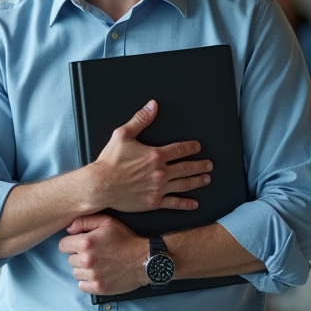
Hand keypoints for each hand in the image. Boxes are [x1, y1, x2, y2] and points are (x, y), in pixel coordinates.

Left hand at [59, 214, 148, 295]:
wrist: (144, 259)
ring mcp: (93, 275)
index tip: (80, 244)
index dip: (71, 243)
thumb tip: (68, 229)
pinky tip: (98, 274)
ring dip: (83, 269)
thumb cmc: (126, 239)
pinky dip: (88, 281)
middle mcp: (87, 260)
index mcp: (86, 243)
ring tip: (98, 264)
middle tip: (94, 253)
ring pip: (76, 273)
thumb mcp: (107, 222)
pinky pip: (82, 286)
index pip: (62, 245)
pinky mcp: (99, 288)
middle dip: (79, 256)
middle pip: (69, 260)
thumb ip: (84, 221)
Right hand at [84, 100, 211, 212]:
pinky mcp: (154, 202)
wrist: (100, 185)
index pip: (180, 150)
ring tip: (207, 178)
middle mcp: (160, 172)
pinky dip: (186, 203)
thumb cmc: (109, 162)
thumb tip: (152, 106)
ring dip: (198, 181)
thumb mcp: (123, 135)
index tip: (197, 147)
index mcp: (155, 155)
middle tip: (209, 164)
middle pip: (187, 167)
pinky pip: (174, 203)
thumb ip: (140, 120)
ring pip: (184, 184)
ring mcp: (158, 188)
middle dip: (200, 165)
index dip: (191, 148)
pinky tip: (194, 203)